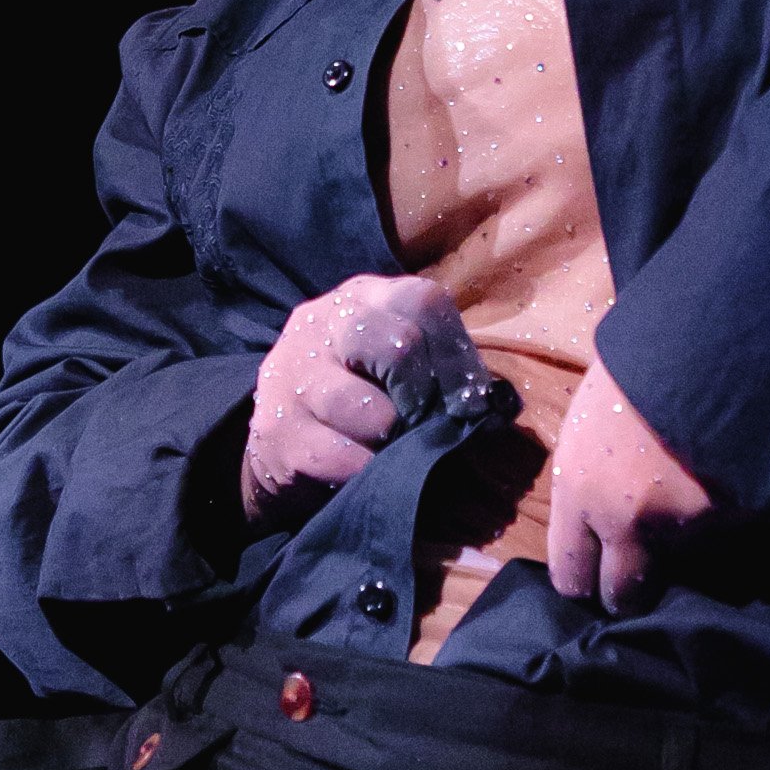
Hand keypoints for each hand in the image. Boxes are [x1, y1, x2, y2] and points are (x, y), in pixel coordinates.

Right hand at [241, 274, 504, 521]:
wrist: (280, 441)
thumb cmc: (356, 396)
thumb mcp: (390, 361)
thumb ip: (436, 366)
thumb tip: (492, 405)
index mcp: (362, 298)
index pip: (424, 301)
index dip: (457, 354)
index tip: (470, 401)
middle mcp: (322, 323)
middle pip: (398, 345)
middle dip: (425, 395)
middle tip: (425, 423)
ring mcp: (293, 374)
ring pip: (372, 412)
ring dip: (395, 440)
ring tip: (389, 447)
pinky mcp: (277, 431)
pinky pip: (344, 458)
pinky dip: (366, 471)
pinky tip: (363, 469)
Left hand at [545, 356, 712, 613]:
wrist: (708, 339)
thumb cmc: (639, 366)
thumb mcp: (590, 423)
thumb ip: (586, 483)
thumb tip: (593, 528)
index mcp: (578, 489)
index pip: (571, 576)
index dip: (586, 579)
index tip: (599, 571)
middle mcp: (624, 519)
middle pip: (623, 595)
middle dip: (632, 587)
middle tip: (645, 562)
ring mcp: (681, 524)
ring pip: (678, 569)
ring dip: (681, 548)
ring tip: (687, 500)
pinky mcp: (729, 520)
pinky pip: (719, 540)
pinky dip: (718, 524)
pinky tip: (717, 483)